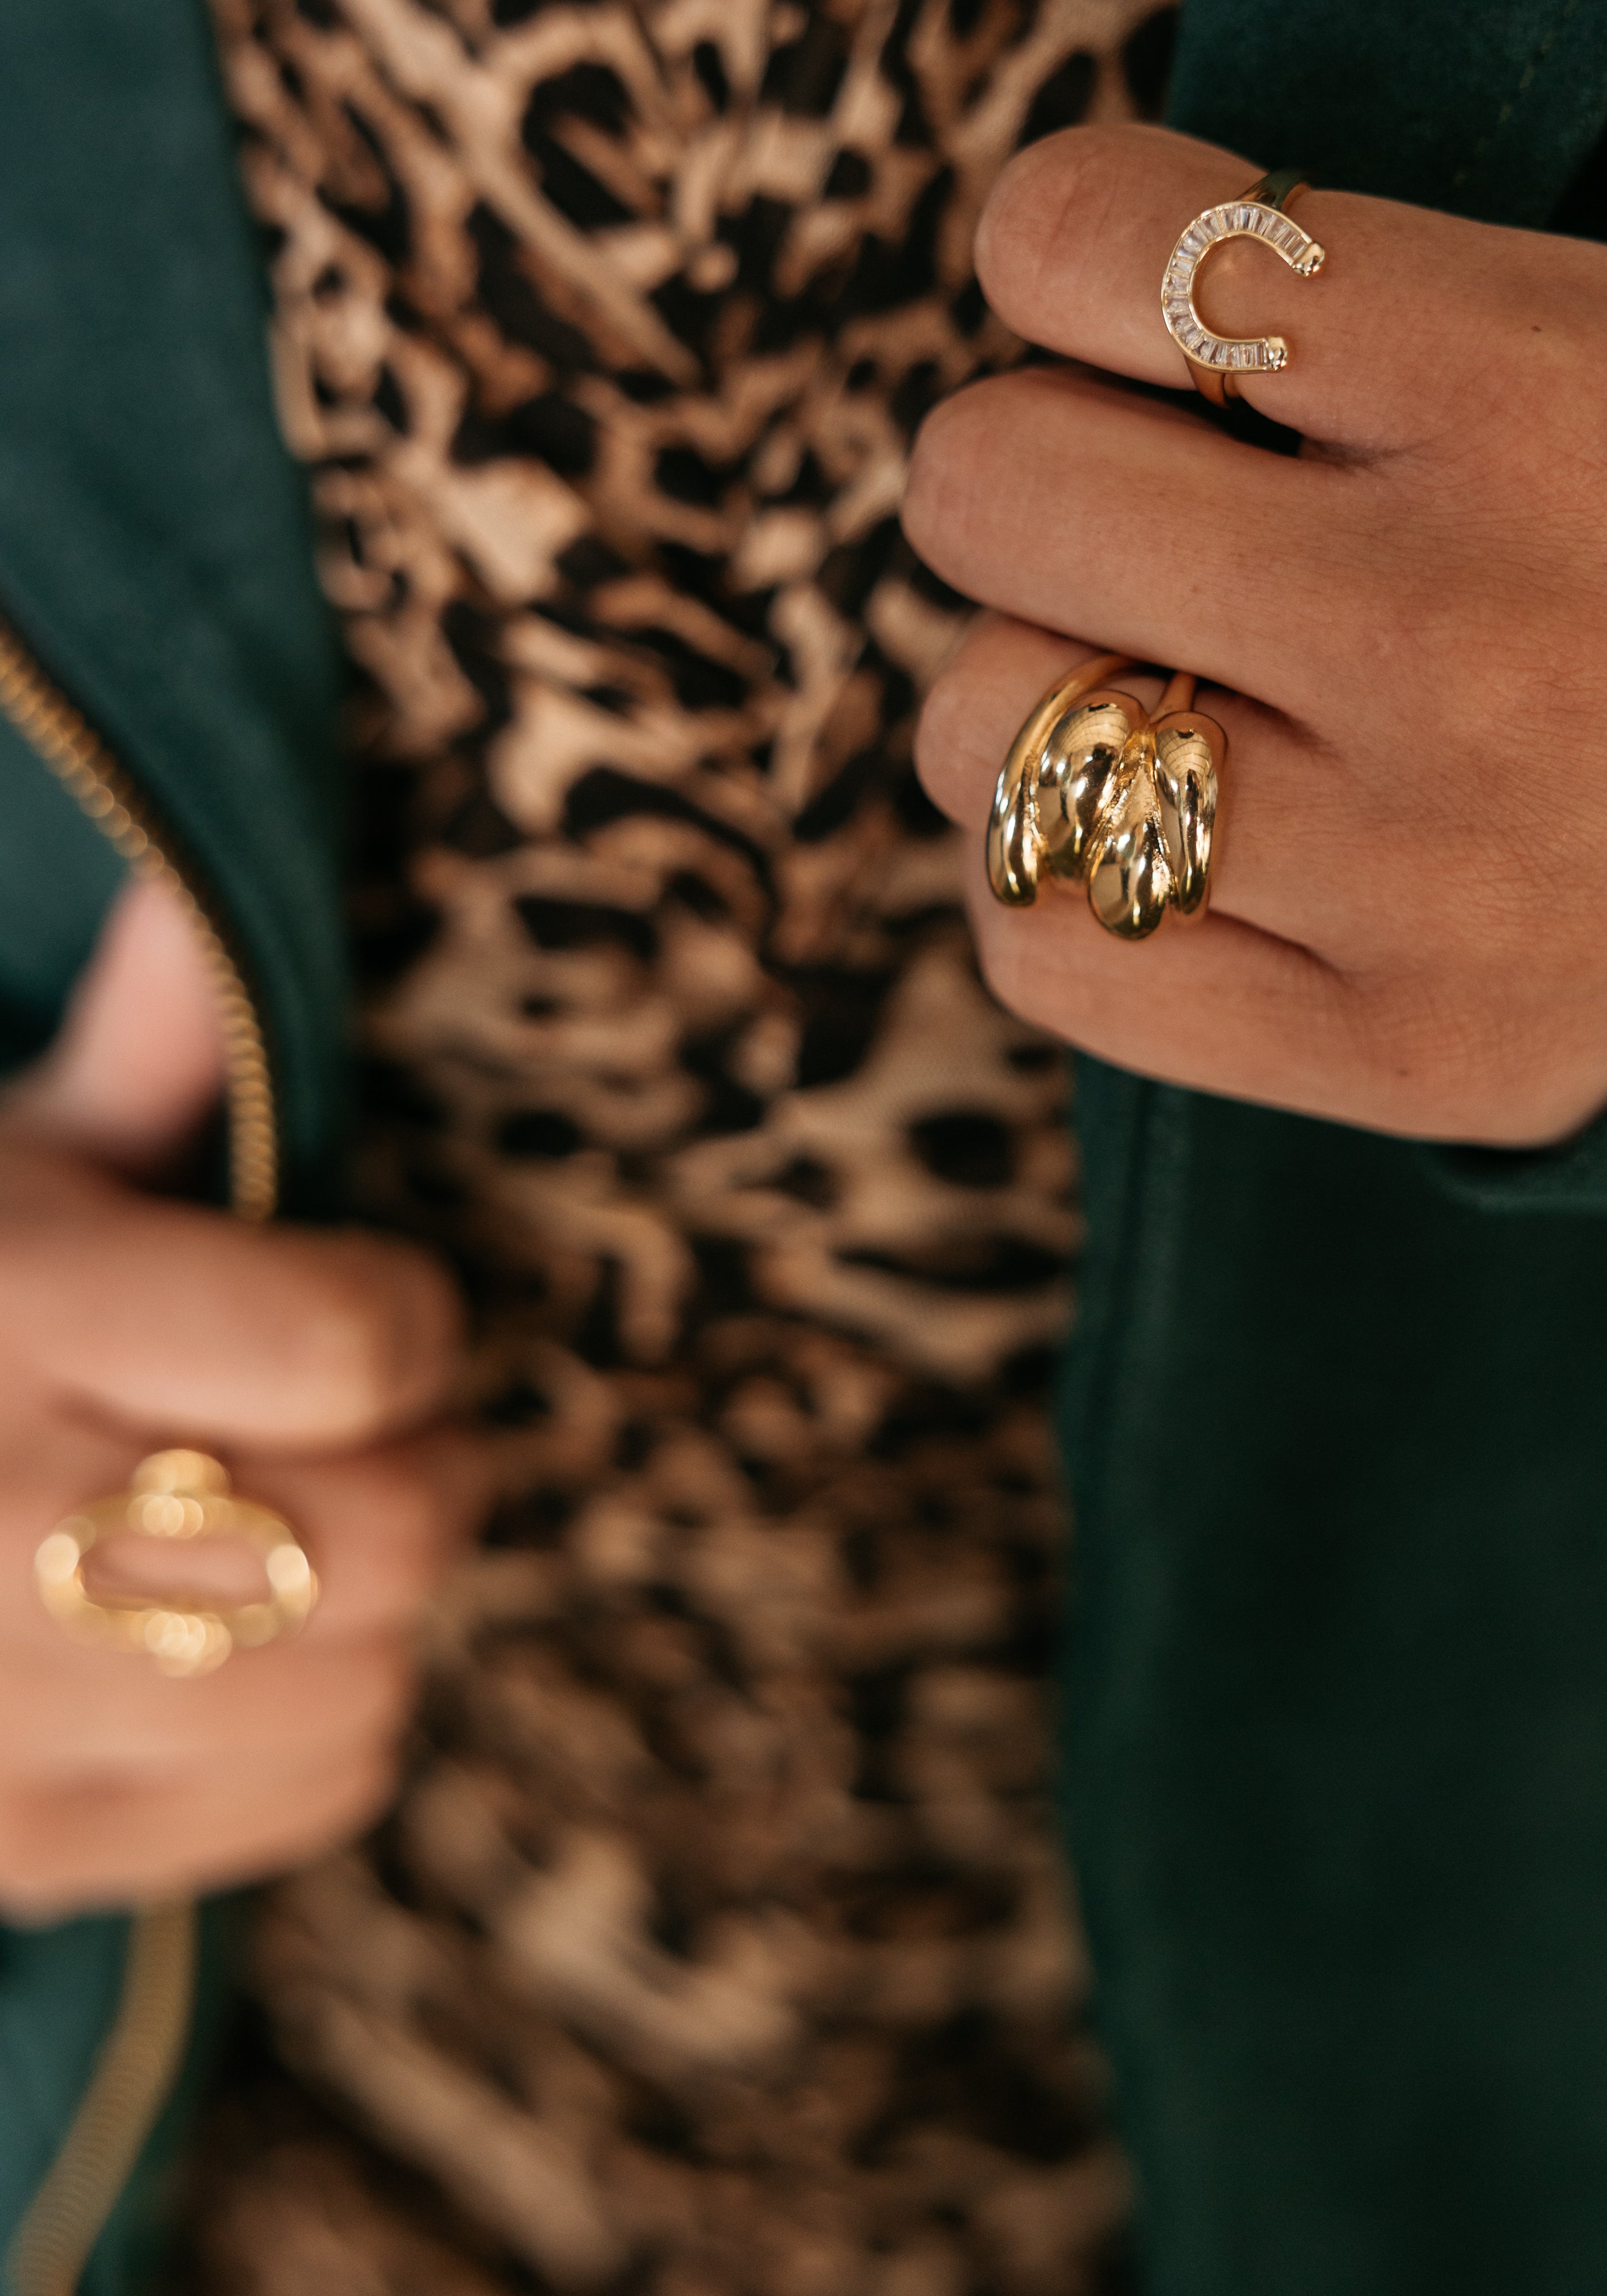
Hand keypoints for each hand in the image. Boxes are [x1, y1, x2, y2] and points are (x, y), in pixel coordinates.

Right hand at [0, 879, 470, 1915]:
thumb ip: (128, 1052)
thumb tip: (198, 893)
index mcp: (16, 1319)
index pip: (355, 1346)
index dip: (411, 1314)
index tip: (377, 1304)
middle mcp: (3, 1535)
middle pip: (392, 1534)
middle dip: (423, 1460)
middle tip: (369, 1422)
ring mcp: (0, 1725)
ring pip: (371, 1683)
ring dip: (379, 1602)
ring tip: (298, 1527)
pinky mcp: (9, 1855)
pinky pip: (313, 1794)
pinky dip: (324, 1721)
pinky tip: (240, 1650)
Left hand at [907, 0, 1606, 1145]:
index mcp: (1548, 393)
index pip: (1087, 240)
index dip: (1069, 226)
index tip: (1143, 269)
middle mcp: (1455, 637)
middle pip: (985, 480)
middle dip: (1031, 436)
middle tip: (1142, 457)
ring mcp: (1412, 876)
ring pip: (986, 725)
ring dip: (1034, 658)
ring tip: (1169, 640)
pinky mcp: (1385, 1052)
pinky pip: (1048, 946)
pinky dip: (1060, 873)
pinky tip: (1179, 808)